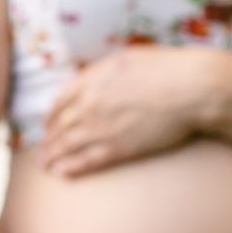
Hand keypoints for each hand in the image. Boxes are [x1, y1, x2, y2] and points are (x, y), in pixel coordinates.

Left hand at [39, 47, 221, 176]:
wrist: (190, 89)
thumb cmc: (167, 69)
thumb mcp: (127, 59)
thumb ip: (104, 72)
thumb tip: (93, 79)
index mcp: (92, 79)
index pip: (60, 100)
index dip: (51, 115)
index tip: (47, 124)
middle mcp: (90, 104)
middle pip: (60, 125)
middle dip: (48, 139)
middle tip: (41, 150)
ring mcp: (102, 128)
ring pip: (68, 145)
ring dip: (53, 156)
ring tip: (45, 165)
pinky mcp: (118, 148)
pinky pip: (87, 161)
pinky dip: (71, 168)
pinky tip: (61, 173)